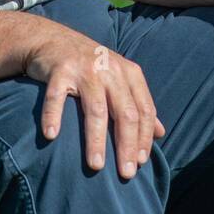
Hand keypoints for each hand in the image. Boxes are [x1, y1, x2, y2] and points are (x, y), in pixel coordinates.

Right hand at [23, 22, 164, 178]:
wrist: (53, 39)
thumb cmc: (91, 66)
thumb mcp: (119, 78)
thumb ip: (139, 104)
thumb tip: (160, 133)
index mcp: (129, 73)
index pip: (144, 109)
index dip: (144, 137)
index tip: (140, 163)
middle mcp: (110, 70)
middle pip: (124, 112)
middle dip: (126, 145)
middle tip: (126, 174)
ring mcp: (85, 68)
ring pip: (95, 108)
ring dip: (96, 139)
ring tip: (96, 166)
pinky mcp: (59, 69)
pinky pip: (57, 96)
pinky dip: (54, 115)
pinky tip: (52, 135)